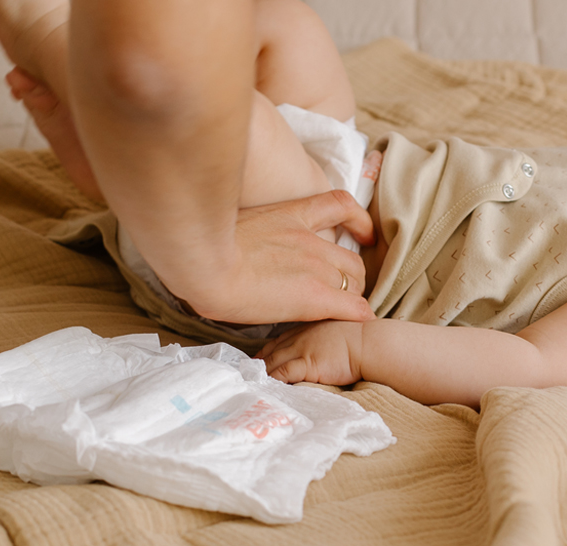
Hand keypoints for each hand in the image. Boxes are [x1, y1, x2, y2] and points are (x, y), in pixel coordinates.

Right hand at [180, 190, 375, 324]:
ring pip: (356, 280)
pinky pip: (354, 307)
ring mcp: (316, 267)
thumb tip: (245, 242)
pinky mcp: (316, 297)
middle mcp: (310, 240)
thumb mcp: (234, 222)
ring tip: (344, 309)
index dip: (357, 220)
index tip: (363, 233)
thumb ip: (253, 230)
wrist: (204, 264)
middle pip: (352, 255)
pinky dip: (359, 314)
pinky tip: (357, 320)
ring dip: (355, 294)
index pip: (338, 205)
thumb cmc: (203, 246)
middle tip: (343, 288)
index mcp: (291, 215)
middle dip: (353, 273)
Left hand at [258, 320, 364, 385]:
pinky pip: (283, 374)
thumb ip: (328, 338)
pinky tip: (265, 386)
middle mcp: (301, 338)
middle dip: (258, 362)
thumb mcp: (340, 331)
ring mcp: (302, 350)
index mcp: (308, 328)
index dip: (266, 349)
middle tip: (247, 372)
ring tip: (250, 382)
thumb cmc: (363, 339)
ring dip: (261, 373)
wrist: (371, 344)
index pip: (280, 339)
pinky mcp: (307, 365)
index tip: (258, 358)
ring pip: (273, 362)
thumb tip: (327, 349)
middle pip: (271, 350)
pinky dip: (272, 380)